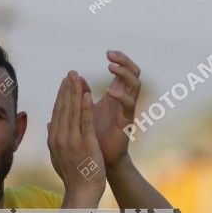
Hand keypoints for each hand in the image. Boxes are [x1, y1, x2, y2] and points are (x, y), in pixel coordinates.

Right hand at [47, 71, 105, 203]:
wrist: (81, 192)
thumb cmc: (72, 176)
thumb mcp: (58, 157)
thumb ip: (53, 139)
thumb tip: (49, 125)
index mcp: (54, 139)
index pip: (57, 112)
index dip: (61, 95)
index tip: (64, 82)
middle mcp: (59, 138)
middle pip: (63, 108)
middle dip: (67, 88)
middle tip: (71, 73)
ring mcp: (72, 141)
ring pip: (72, 111)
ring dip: (75, 92)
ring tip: (78, 77)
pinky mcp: (85, 144)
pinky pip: (85, 122)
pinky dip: (85, 107)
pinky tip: (87, 94)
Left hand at [89, 50, 140, 167]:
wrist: (99, 160)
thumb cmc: (93, 135)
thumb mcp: (85, 110)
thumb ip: (82, 94)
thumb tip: (75, 78)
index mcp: (116, 95)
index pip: (123, 71)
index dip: (119, 59)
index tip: (108, 52)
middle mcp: (124, 99)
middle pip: (134, 72)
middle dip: (124, 61)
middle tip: (111, 55)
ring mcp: (127, 109)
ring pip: (136, 84)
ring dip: (124, 74)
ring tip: (111, 68)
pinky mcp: (127, 121)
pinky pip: (129, 105)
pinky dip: (121, 96)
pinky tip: (111, 92)